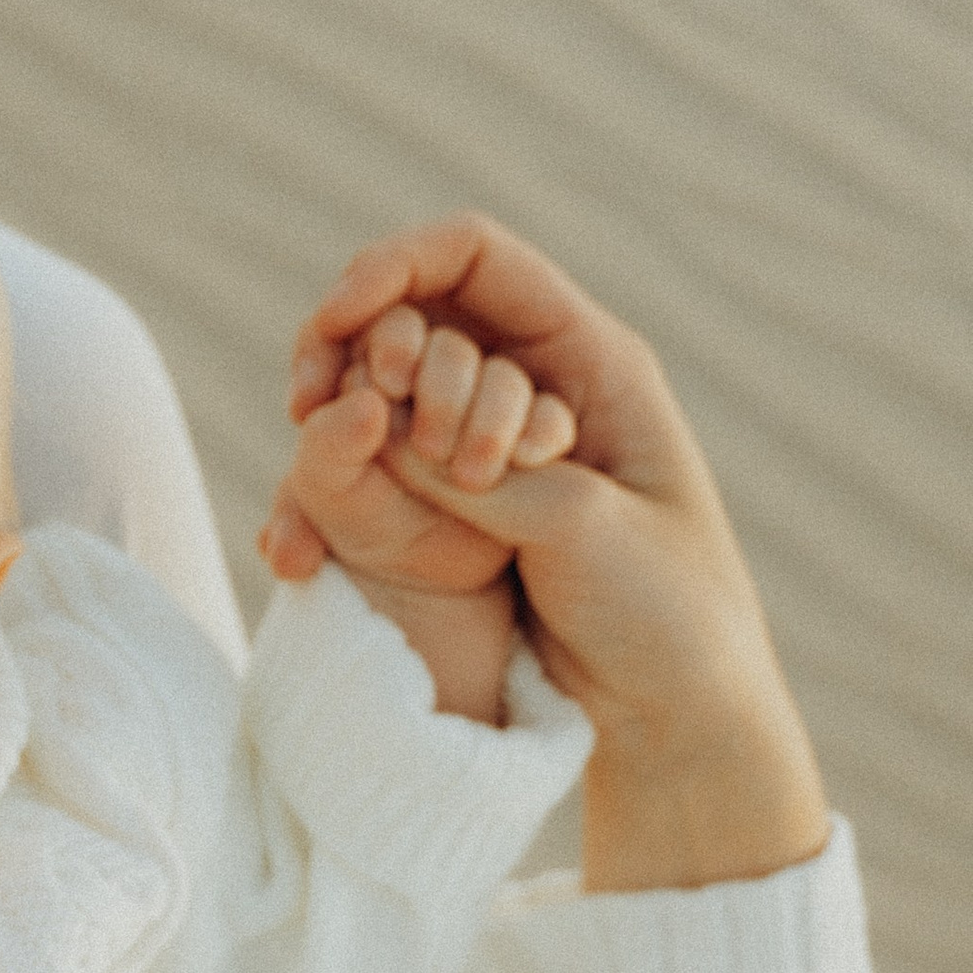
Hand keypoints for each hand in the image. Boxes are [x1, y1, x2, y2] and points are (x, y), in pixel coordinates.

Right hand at [267, 220, 826, 888]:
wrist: (675, 715)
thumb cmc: (669, 613)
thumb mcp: (580, 528)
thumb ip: (480, 476)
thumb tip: (382, 431)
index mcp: (590, 359)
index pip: (475, 257)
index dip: (394, 264)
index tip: (335, 316)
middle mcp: (537, 385)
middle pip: (414, 314)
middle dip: (353, 346)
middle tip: (313, 410)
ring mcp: (492, 448)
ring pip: (388, 394)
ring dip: (340, 421)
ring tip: (312, 475)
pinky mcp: (462, 510)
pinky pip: (385, 470)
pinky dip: (340, 486)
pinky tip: (298, 542)